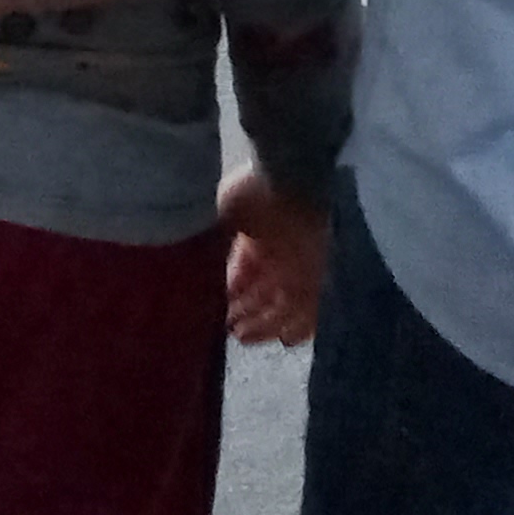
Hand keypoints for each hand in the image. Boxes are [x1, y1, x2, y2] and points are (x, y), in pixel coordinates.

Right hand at [219, 163, 327, 345]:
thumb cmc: (252, 191)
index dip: (228, 293)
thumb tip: (195, 268)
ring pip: (282, 305)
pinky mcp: (318, 276)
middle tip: (228, 331)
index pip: (240, 272)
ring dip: (264, 323)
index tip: (213, 310)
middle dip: (245, 312)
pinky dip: (297, 325)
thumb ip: (212, 244)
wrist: (292, 177)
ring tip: (242, 337)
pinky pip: (310, 309)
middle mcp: (277, 254)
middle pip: (261, 292)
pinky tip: (281, 337)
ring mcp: (298, 266)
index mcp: (254, 236)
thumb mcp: (221, 215)